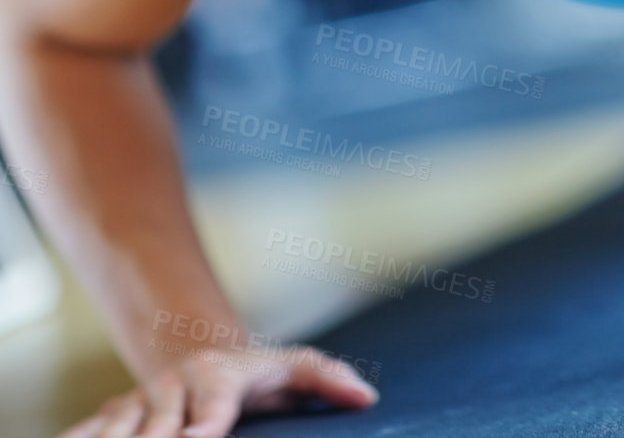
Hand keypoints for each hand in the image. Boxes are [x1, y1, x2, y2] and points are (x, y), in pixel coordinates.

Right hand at [56, 344, 378, 437]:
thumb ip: (331, 380)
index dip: (203, 424)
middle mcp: (177, 384)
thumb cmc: (263, 376)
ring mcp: (143, 398)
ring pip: (119, 425)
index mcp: (222, 375)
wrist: (209, 358)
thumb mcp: (298, 370)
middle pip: (159, 421)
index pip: (213, 403)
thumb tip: (368, 397)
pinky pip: (90, 429)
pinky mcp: (117, 412)